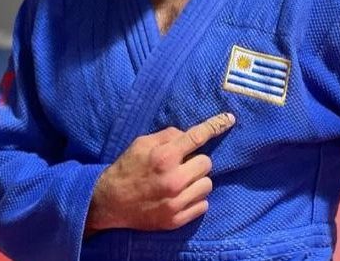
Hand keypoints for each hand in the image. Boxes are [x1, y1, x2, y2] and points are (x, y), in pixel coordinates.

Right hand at [86, 112, 235, 231]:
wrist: (110, 202)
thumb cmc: (127, 167)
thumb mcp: (142, 142)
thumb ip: (168, 135)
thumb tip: (189, 134)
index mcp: (164, 156)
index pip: (197, 136)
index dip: (215, 125)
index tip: (229, 119)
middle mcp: (173, 179)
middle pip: (206, 162)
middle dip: (196, 161)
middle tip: (182, 164)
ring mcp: (176, 202)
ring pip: (207, 184)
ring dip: (197, 180)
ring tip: (182, 181)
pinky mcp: (176, 219)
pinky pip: (203, 204)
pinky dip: (195, 198)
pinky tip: (181, 196)